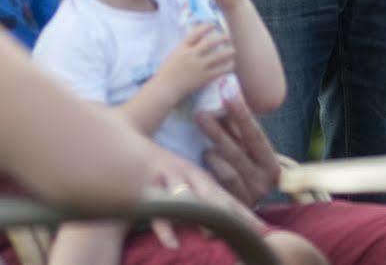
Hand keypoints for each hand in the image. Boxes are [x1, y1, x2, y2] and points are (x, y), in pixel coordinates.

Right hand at [143, 146, 266, 246]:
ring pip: (188, 198)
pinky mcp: (145, 187)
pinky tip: (173, 244)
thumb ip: (197, 199)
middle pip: (214, 196)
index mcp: (197, 176)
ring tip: (213, 235)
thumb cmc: (155, 171)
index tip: (263, 231)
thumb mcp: (179, 180)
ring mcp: (166, 179)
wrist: (121, 142)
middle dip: (233, 214)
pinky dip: (165, 227)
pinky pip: (157, 210)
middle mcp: (186, 176)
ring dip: (201, 215)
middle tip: (251, 232)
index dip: (244, 214)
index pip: (225, 197)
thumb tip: (212, 229)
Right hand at [156, 23, 234, 95]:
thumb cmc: (166, 73)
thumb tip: (195, 43)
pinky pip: (220, 70)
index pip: (196, 33)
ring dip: (228, 52)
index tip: (212, 25)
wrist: (165, 88)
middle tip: (228, 37)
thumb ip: (183, 49)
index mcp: (182, 48)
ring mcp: (199, 66)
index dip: (206, 27)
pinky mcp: (204, 77)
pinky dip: (227, 67)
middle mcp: (192, 54)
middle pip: (211, 42)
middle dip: (222, 38)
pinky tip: (231, 65)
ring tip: (233, 50)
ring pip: (218, 55)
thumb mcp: (173, 55)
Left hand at [194, 97, 279, 206]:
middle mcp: (265, 183)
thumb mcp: (245, 151)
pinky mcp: (232, 209)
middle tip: (201, 113)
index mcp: (272, 165)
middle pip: (238, 152)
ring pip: (227, 170)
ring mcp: (249, 198)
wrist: (240, 212)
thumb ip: (237, 129)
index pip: (256, 135)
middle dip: (218, 131)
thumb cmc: (243, 170)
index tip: (228, 92)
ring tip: (201, 144)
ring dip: (212, 152)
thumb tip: (224, 92)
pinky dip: (209, 170)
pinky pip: (218, 186)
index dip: (242, 114)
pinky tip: (202, 157)